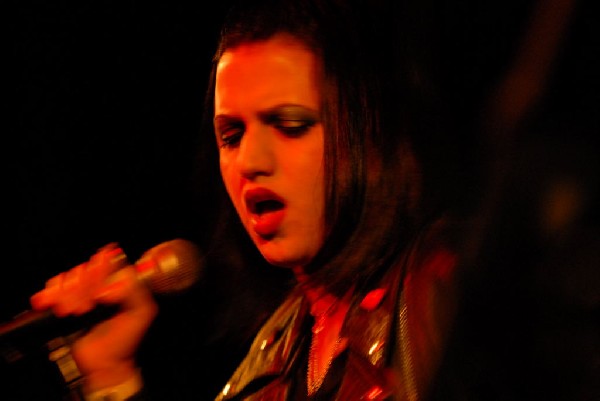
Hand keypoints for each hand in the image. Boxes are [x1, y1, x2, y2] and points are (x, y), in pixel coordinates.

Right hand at [30, 243, 157, 391]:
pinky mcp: (65, 301)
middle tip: (87, 308)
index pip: (109, 262)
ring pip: (70, 277)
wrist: (103, 363)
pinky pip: (54, 287)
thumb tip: (111, 286)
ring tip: (74, 313)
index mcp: (122, 281)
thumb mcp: (141, 312)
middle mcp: (102, 283)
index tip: (99, 293)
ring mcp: (83, 292)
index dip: (102, 272)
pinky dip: (51, 293)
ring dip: (69, 294)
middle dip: (83, 288)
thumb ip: (135, 291)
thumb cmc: (124, 339)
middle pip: (87, 269)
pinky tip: (52, 303)